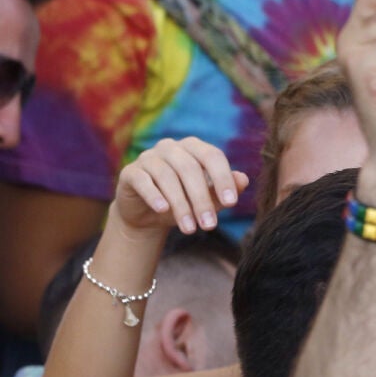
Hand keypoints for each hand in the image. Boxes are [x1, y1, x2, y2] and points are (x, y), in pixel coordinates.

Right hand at [111, 137, 247, 234]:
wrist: (147, 214)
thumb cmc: (184, 202)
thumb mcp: (206, 198)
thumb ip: (225, 189)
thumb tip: (244, 180)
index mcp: (194, 147)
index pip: (213, 156)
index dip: (223, 178)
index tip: (232, 203)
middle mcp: (171, 147)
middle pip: (190, 169)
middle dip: (202, 199)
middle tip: (210, 225)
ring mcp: (148, 157)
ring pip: (167, 177)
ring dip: (181, 205)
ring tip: (190, 229)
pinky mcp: (130, 172)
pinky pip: (143, 181)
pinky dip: (154, 196)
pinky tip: (163, 210)